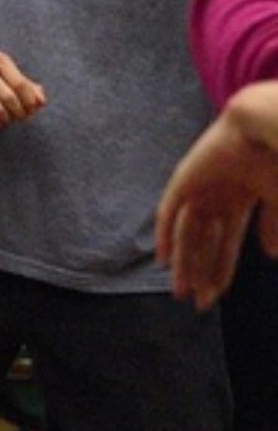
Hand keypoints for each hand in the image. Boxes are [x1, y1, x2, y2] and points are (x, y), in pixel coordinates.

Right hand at [0, 50, 44, 127]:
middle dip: (20, 112)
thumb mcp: (13, 76)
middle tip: (22, 117)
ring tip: (10, 119)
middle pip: (9, 97)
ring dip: (8, 118)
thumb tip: (40, 101)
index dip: (30, 101)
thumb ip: (30, 87)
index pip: (20, 84)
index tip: (33, 109)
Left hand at [156, 81, 277, 308]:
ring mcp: (199, 188)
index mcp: (240, 199)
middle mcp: (216, 196)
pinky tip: (164, 260)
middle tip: (198, 303)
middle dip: (202, 273)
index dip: (221, 269)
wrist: (265, 127)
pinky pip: (169, 212)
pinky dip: (166, 236)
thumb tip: (270, 255)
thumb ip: (274, 225)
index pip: (226, 244)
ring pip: (187, 234)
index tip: (217, 295)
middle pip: (204, 243)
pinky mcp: (184, 180)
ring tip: (182, 290)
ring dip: (186, 262)